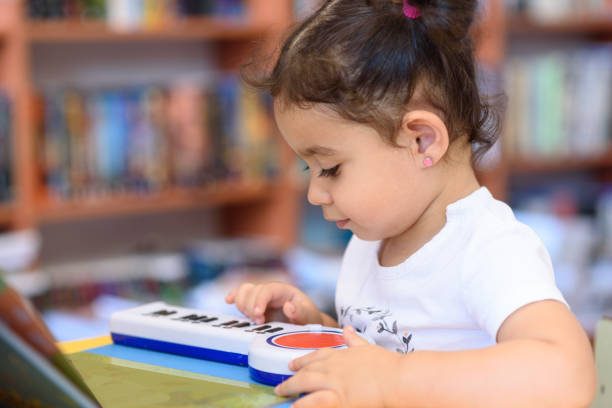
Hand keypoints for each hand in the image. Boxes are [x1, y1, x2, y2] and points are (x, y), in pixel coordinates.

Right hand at [225, 281, 322, 324]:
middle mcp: (270, 291)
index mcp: (283, 290)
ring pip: (244, 292)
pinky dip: (234, 297)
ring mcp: (261, 297)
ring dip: (243, 306)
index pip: (267, 289)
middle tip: (260, 322)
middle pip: (252, 291)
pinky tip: (228, 300)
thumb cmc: (308, 317)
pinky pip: (241, 295)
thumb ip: (300, 312)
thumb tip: (288, 306)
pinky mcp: (254, 304)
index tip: (259, 316)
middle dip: (252, 308)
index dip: (259, 301)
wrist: (306, 322)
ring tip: (253, 319)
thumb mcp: (309, 315)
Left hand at [275, 326, 403, 407]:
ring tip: (281, 394)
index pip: (317, 355)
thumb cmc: (388, 365)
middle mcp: (333, 367)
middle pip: (307, 370)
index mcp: (341, 354)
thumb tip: (346, 329)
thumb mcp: (368, 347)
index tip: (292, 364)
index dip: (302, 360)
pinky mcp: (337, 399)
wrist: (398, 379)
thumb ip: (354, 340)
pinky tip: (293, 407)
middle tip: (281, 385)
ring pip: (305, 384)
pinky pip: (313, 402)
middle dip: (292, 377)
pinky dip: (301, 405)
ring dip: (291, 389)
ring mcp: (333, 383)